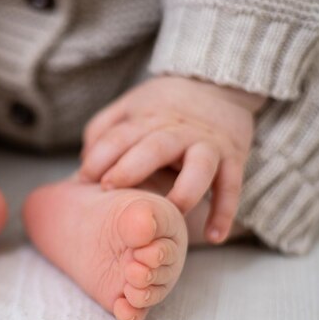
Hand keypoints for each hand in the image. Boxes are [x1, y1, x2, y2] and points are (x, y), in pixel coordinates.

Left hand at [79, 76, 265, 242]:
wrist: (217, 84)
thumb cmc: (163, 106)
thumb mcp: (130, 107)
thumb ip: (104, 129)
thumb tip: (84, 163)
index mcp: (148, 119)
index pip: (121, 136)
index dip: (100, 156)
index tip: (84, 177)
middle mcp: (178, 131)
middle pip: (155, 147)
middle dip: (132, 167)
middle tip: (110, 188)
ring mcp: (208, 144)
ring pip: (200, 166)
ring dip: (185, 191)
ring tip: (171, 215)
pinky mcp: (234, 157)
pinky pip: (232, 185)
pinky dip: (225, 210)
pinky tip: (214, 235)